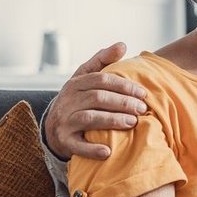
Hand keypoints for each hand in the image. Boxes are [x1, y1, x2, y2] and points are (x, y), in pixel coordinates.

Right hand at [44, 42, 149, 159]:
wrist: (54, 127)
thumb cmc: (78, 99)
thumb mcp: (85, 77)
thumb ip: (103, 61)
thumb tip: (122, 45)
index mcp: (75, 83)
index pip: (101, 80)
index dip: (123, 85)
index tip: (143, 93)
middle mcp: (67, 101)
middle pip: (97, 98)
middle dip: (122, 102)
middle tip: (142, 108)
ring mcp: (64, 121)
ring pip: (89, 118)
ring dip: (113, 120)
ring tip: (133, 122)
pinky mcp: (64, 141)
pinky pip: (77, 146)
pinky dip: (92, 149)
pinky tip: (108, 151)